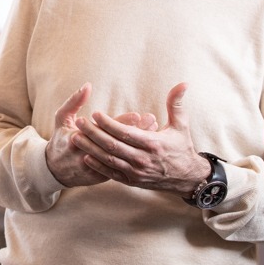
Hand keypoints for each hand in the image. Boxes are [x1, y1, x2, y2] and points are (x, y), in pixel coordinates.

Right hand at [46, 83, 157, 187]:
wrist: (55, 170)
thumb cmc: (60, 139)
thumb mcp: (62, 118)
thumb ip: (74, 101)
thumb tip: (88, 85)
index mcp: (78, 138)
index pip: (104, 129)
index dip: (121, 122)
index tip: (138, 115)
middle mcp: (88, 154)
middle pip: (117, 142)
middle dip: (136, 132)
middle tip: (152, 120)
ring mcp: (96, 167)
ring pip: (122, 156)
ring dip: (139, 144)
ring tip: (154, 131)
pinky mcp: (102, 177)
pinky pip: (121, 167)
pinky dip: (134, 155)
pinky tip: (146, 146)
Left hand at [71, 82, 209, 195]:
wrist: (188, 178)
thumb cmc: (182, 147)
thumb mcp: (181, 125)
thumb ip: (176, 104)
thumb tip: (183, 83)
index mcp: (153, 143)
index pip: (126, 133)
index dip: (109, 124)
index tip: (96, 113)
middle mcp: (143, 160)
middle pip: (113, 146)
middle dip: (94, 134)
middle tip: (80, 123)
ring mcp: (137, 172)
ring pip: (109, 161)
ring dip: (91, 149)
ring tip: (75, 138)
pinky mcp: (132, 181)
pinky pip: (112, 174)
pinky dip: (98, 166)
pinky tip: (86, 156)